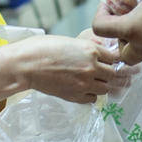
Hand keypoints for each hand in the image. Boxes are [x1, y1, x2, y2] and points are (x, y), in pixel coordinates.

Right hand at [9, 35, 123, 103]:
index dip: (110, 59)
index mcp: (91, 50)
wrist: (26, 65)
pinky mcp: (76, 96)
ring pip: (106, 88)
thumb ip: (87, 49)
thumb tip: (99, 54)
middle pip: (113, 74)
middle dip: (108, 73)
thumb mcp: (70, 42)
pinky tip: (82, 89)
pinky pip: (93, 99)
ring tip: (89, 80)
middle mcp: (92, 67)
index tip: (106, 60)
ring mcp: (85, 84)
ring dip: (101, 85)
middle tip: (99, 72)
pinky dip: (90, 95)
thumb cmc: (43, 48)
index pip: (114, 57)